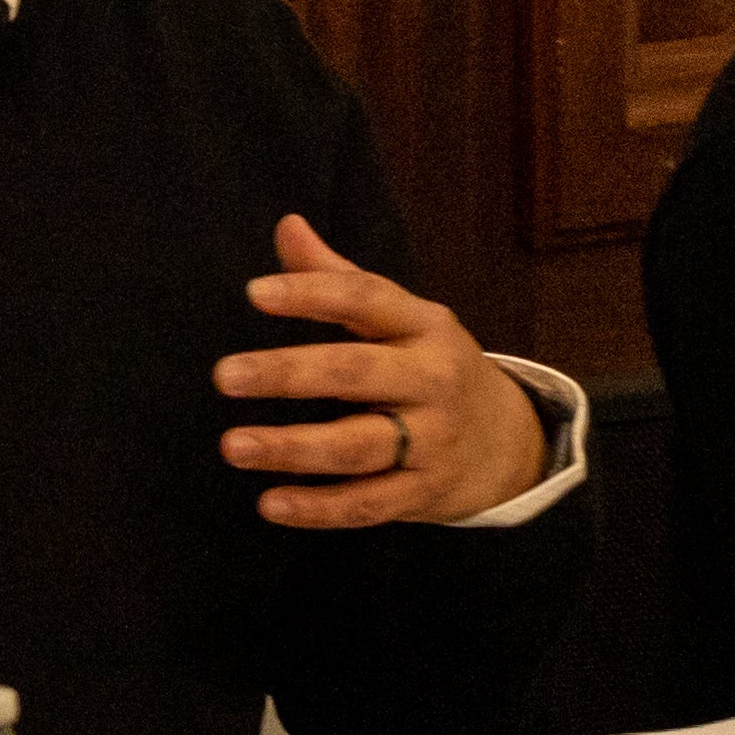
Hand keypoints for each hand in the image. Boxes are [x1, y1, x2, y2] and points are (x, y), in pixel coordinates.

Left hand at [215, 215, 548, 526]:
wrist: (509, 442)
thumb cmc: (428, 366)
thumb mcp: (400, 318)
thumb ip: (339, 277)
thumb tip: (287, 225)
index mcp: (423, 325)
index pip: (367, 299)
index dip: (312, 294)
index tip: (254, 293)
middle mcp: (432, 380)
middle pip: (356, 374)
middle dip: (289, 373)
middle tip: (224, 376)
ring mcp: (432, 441)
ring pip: (359, 446)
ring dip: (293, 448)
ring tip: (232, 445)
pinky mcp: (424, 493)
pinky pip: (369, 505)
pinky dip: (320, 509)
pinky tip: (271, 504)